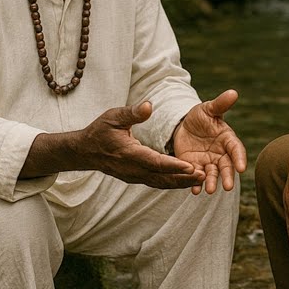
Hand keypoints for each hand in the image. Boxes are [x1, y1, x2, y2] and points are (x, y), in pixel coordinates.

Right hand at [80, 101, 205, 188]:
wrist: (84, 151)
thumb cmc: (99, 131)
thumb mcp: (113, 116)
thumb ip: (132, 113)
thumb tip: (148, 105)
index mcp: (129, 154)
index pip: (155, 162)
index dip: (173, 165)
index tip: (191, 166)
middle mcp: (133, 169)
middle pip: (162, 177)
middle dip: (183, 178)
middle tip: (204, 176)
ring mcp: (134, 176)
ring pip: (161, 183)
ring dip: (180, 183)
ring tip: (201, 180)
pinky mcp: (135, 178)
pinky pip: (157, 182)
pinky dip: (172, 182)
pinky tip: (185, 180)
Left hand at [171, 89, 247, 194]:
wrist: (184, 126)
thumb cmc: (201, 116)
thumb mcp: (208, 109)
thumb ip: (220, 104)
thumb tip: (233, 92)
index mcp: (227, 139)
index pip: (236, 149)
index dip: (239, 158)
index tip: (241, 168)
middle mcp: (221, 154)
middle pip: (226, 167)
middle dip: (227, 177)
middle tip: (229, 187)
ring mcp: (208, 162)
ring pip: (212, 174)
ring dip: (211, 182)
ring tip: (209, 190)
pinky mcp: (194, 167)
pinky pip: (196, 177)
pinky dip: (195, 184)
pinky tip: (194, 191)